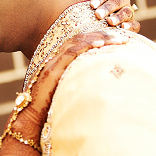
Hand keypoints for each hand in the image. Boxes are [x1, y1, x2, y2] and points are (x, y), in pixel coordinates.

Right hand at [13, 31, 128, 137]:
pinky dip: (86, 46)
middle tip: (124, 36)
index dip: (99, 38)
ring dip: (99, 38)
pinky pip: (70, 53)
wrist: (32, 119)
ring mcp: (52, 64)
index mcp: (59, 63)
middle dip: (103, 35)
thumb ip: (81, 84)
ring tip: (117, 38)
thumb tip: (102, 86)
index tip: (118, 40)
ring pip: (77, 43)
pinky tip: (100, 43)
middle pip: (80, 39)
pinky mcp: (51, 70)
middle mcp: (55, 60)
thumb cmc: (51, 111)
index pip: (80, 44)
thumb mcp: (70, 93)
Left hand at [91, 0, 139, 31]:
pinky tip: (123, 27)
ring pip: (127, 12)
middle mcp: (123, 0)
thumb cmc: (95, 9)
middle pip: (117, 1)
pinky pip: (135, 24)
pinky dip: (130, 26)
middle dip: (107, 8)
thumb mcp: (93, 1)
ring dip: (118, 16)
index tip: (92, 5)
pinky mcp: (132, 24)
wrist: (102, 22)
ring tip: (109, 21)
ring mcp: (129, 12)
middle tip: (98, 15)